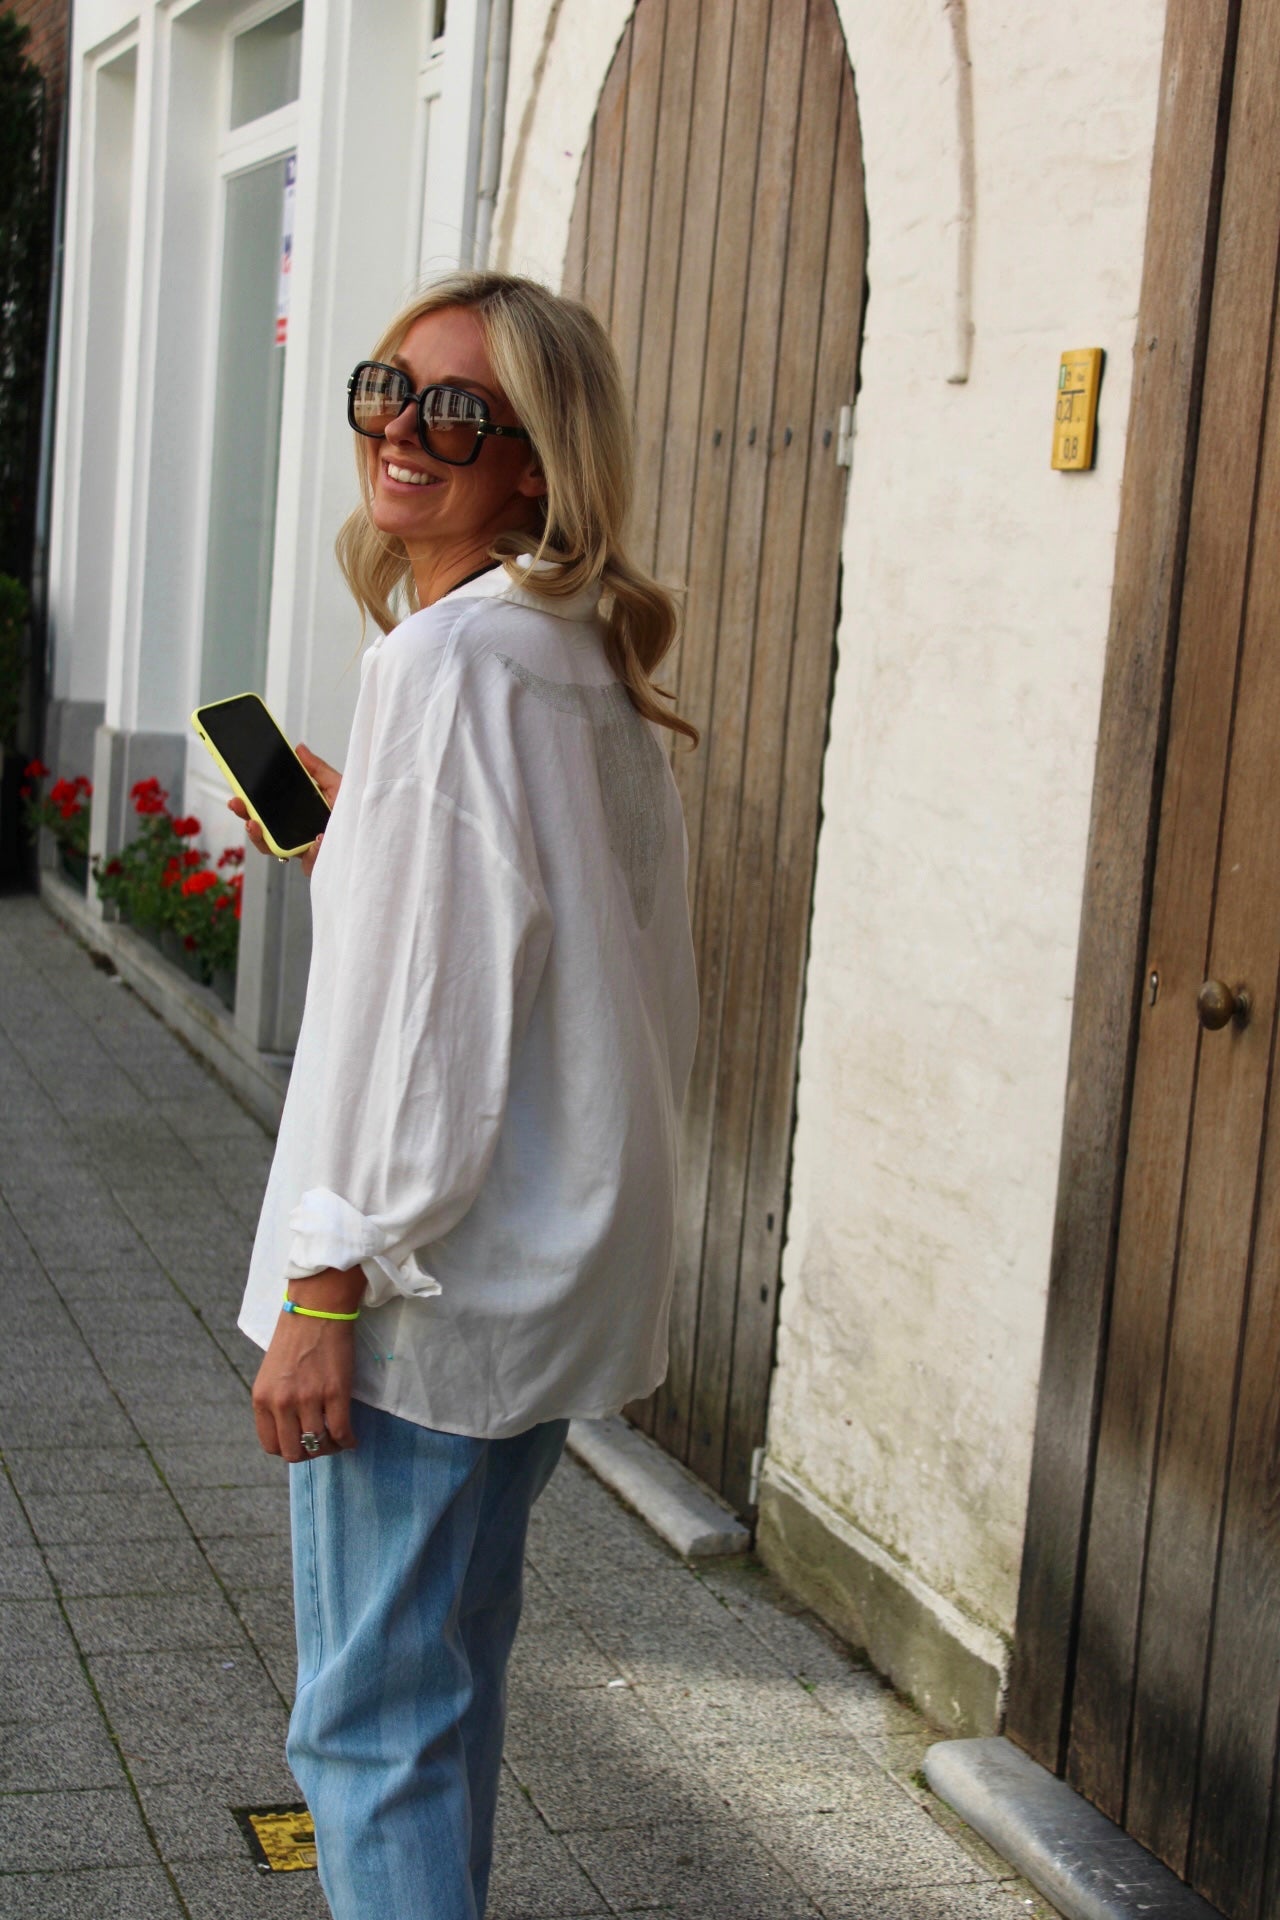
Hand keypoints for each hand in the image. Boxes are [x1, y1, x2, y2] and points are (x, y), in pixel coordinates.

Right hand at [228, 744, 342, 878]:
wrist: (375, 833)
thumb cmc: (355, 811)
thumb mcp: (338, 785)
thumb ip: (317, 769)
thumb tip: (299, 749)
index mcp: (298, 812)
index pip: (267, 809)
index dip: (249, 803)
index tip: (237, 793)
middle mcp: (296, 832)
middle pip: (263, 831)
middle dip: (246, 820)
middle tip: (238, 806)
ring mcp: (303, 850)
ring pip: (274, 849)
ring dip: (262, 837)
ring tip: (256, 824)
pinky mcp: (316, 864)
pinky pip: (308, 861)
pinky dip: (313, 851)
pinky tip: (318, 840)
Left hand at [252, 1270, 362, 1461]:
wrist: (317, 1309)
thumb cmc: (295, 1337)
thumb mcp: (272, 1374)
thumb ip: (276, 1401)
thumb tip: (290, 1429)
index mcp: (262, 1398)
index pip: (270, 1445)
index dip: (287, 1450)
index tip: (300, 1443)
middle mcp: (282, 1402)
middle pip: (294, 1452)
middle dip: (309, 1454)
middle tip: (321, 1444)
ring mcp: (308, 1398)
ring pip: (318, 1444)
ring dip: (330, 1448)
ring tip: (338, 1440)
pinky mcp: (335, 1392)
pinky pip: (342, 1431)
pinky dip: (348, 1441)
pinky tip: (351, 1438)